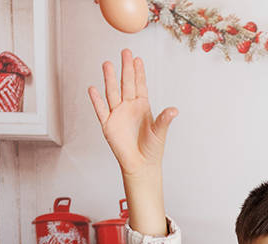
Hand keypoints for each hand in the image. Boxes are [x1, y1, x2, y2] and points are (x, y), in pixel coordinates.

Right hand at [88, 49, 177, 178]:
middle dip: (125, 68)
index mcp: (142, 107)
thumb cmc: (152, 149)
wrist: (141, 165)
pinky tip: (93, 88)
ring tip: (107, 64)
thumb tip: (174, 110)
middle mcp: (129, 107)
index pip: (139, 85)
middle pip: (126, 84)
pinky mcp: (108, 125)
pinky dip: (96, 100)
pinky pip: (101, 110)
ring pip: (112, 93)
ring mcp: (117, 114)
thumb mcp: (160, 132)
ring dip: (110, 79)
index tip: (137, 59)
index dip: (138, 72)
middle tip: (125, 52)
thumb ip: (164, 119)